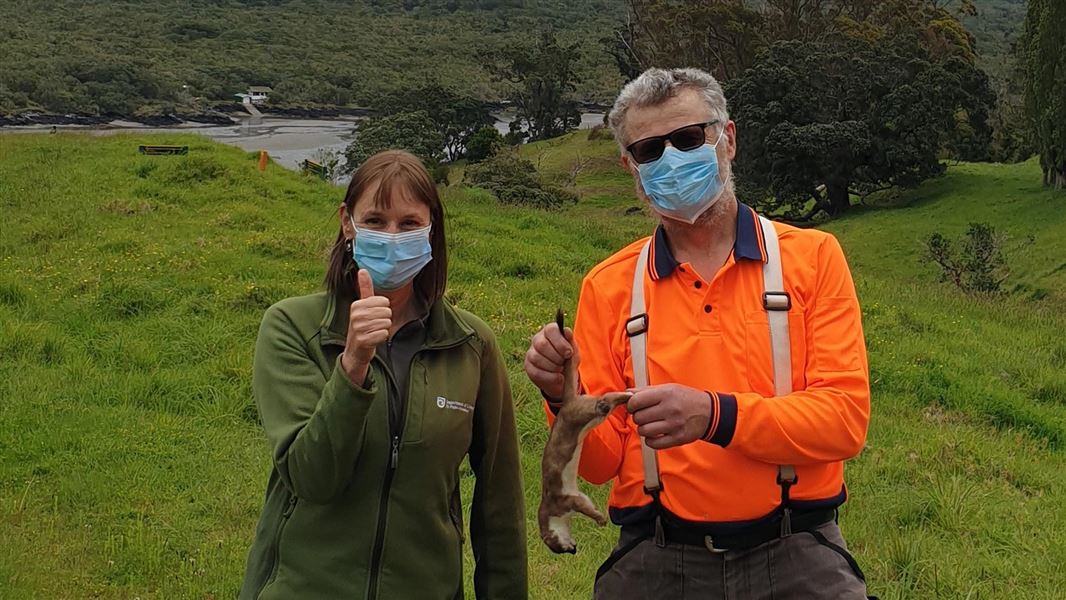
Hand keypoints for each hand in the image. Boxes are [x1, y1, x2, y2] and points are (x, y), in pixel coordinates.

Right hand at [341, 269, 391, 385]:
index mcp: (356, 304)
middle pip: (387, 312)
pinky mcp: (363, 340)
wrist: (355, 351)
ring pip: (387, 323)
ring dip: (383, 329)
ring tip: (373, 332)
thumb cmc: (362, 326)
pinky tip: (373, 340)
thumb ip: (364, 288)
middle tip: (374, 326)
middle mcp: (356, 315)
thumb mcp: (362, 306)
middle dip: (385, 320)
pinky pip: (384, 334)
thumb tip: (362, 269)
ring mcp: (358, 328)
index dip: (384, 310)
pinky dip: (382, 338)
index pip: (384, 301)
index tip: (373, 316)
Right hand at [524, 319, 580, 399]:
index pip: (550, 330)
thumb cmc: (568, 359)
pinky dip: (550, 377)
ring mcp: (531, 353)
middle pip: (542, 344)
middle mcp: (537, 339)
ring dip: (553, 367)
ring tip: (561, 370)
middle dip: (557, 357)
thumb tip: (566, 331)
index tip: (569, 353)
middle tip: (564, 363)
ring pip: (537, 358)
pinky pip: (536, 372)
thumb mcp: (573, 350)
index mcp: (550, 332)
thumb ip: (570, 341)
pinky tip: (559, 378)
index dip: (560, 342)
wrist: (565, 377)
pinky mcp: (528, 367)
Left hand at [626, 384, 710, 448]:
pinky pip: (653, 443)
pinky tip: (656, 434)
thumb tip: (626, 394)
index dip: (631, 405)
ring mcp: (674, 425)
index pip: (636, 401)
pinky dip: (650, 440)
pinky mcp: (678, 439)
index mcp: (666, 394)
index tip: (635, 406)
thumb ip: (646, 391)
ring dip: (643, 429)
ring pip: (643, 431)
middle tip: (645, 415)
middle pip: (638, 417)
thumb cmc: (685, 398)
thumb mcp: (668, 388)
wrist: (710, 412)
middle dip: (638, 417)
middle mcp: (670, 409)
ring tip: (651, 424)